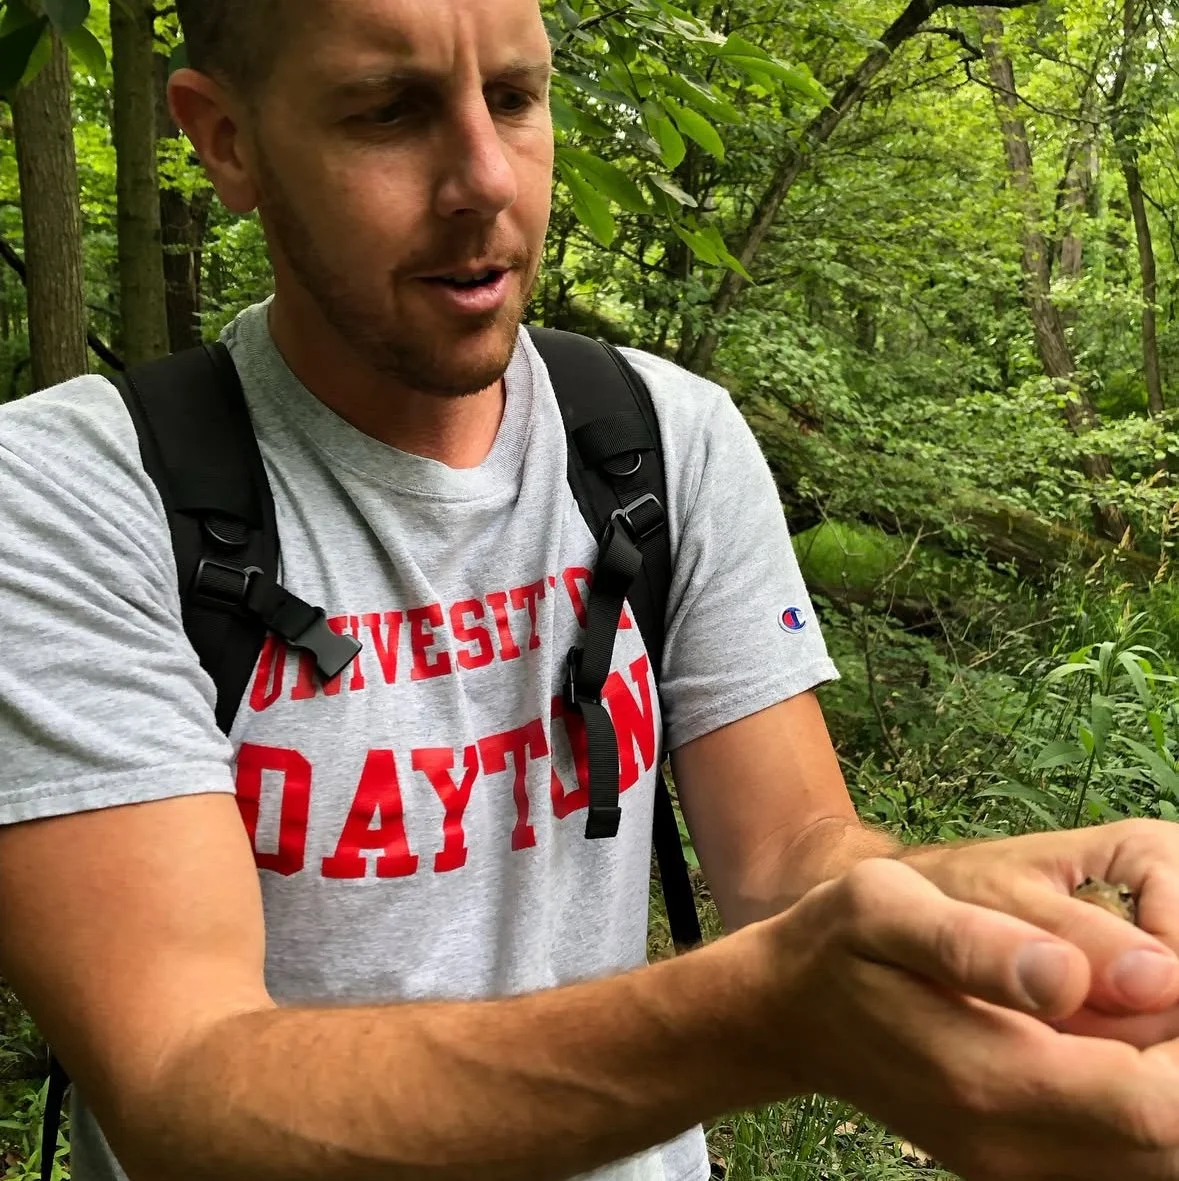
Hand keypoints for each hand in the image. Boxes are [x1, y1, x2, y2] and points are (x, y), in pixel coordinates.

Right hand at [746, 857, 1178, 1179]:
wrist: (786, 1011)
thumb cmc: (836, 945)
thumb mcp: (885, 906)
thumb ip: (976, 943)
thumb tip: (1070, 977)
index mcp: (988, 1077)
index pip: (1159, 1102)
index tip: (1169, 968)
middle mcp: (1013, 1147)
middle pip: (1170, 1145)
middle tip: (1154, 980)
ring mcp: (1015, 1166)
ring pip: (1151, 1158)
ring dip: (1166, 1083)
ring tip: (1136, 1008)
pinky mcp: (1016, 1165)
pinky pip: (1117, 1155)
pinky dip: (1139, 1100)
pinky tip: (1110, 1040)